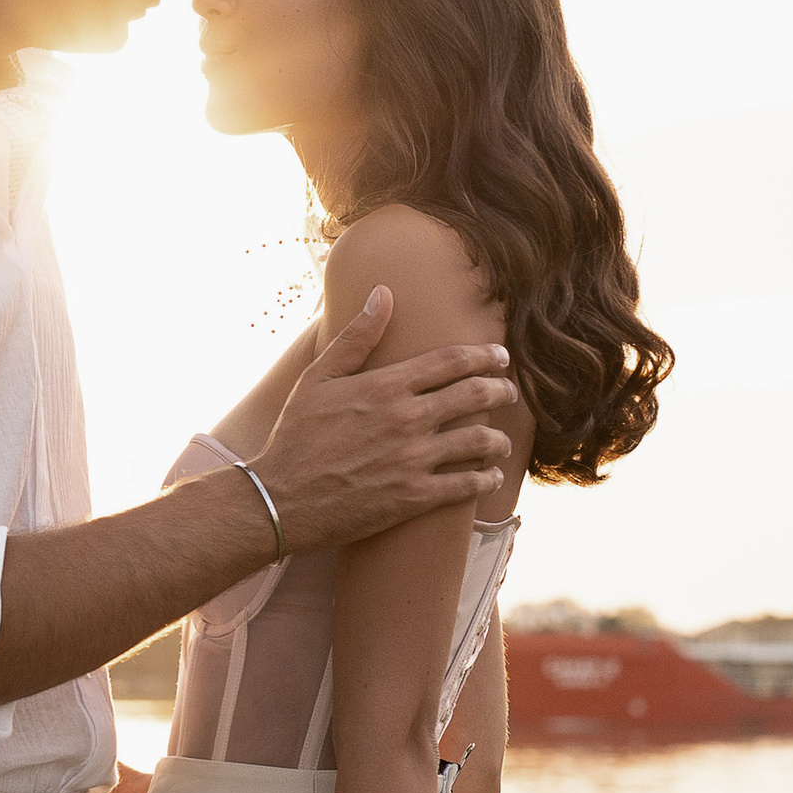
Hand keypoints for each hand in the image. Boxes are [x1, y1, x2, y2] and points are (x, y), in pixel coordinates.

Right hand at [250, 289, 516, 554]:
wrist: (281, 499)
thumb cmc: (296, 436)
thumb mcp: (318, 378)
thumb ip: (356, 337)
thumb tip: (383, 293)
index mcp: (386, 385)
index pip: (452, 361)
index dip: (485, 355)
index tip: (501, 356)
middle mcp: (406, 418)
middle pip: (475, 395)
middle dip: (502, 390)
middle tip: (510, 393)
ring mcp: (413, 459)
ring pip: (479, 441)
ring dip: (499, 439)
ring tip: (502, 441)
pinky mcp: (413, 497)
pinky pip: (466, 485)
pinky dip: (485, 478)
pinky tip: (490, 475)